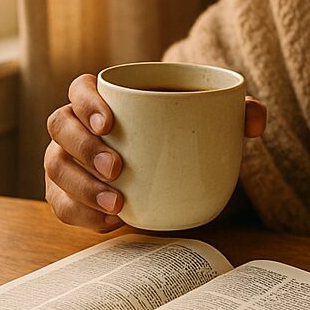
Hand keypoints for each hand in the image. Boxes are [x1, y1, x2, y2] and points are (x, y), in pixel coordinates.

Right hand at [44, 72, 266, 230]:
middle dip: (84, 148)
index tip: (112, 122)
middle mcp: (76, 124)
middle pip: (60, 126)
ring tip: (118, 204)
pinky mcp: (67, 193)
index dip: (87, 102)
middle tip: (118, 168)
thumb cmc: (183, 130)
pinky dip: (81, 215)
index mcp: (104, 96)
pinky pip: (61, 205)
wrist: (167, 166)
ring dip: (81, 186)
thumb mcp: (213, 117)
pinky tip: (111, 221)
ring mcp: (66, 159)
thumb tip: (254, 121)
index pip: (80, 88)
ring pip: (55, 167)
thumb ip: (238, 111)